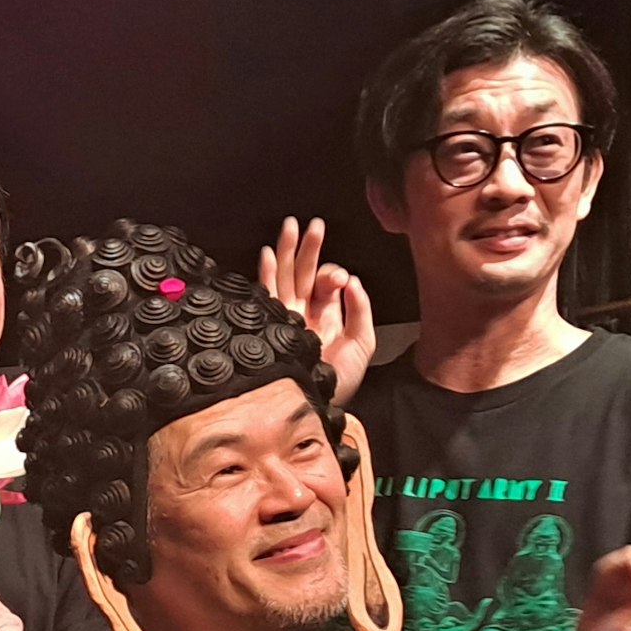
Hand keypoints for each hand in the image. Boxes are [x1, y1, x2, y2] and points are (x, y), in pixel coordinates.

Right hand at [261, 217, 376, 412]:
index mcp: (326, 314)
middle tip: (313, 225)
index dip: (333, 274)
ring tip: (289, 226)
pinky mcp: (271, 326)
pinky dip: (266, 274)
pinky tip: (268, 254)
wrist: (319, 405)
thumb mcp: (363, 343)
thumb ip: (361, 310)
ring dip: (287, 251)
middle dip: (309, 248)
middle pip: (304, 272)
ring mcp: (286, 317)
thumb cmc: (341, 381)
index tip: (341, 281)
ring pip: (285, 277)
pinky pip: (267, 294)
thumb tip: (353, 281)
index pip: (326, 282)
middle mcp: (305, 313)